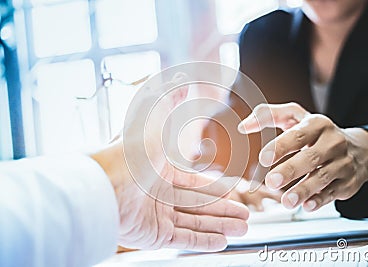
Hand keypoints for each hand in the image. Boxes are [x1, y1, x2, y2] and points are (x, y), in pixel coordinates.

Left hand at [92, 74, 248, 251]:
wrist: (103, 186)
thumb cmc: (128, 154)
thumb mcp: (153, 124)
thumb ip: (169, 105)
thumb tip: (182, 82)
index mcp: (161, 173)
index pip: (193, 182)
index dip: (214, 186)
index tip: (232, 189)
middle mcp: (159, 195)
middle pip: (200, 205)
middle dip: (225, 210)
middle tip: (247, 214)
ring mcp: (157, 217)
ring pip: (196, 223)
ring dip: (221, 225)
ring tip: (245, 228)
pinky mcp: (153, 236)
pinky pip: (184, 239)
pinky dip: (204, 242)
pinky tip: (223, 242)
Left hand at [238, 102, 367, 211]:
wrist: (360, 149)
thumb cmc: (317, 132)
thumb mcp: (295, 116)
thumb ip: (268, 116)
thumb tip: (243, 126)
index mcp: (317, 124)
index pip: (298, 135)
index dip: (280, 147)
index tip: (263, 158)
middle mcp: (333, 142)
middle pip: (311, 157)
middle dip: (290, 170)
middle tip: (271, 181)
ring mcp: (343, 163)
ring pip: (323, 177)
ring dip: (303, 190)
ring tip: (286, 201)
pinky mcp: (347, 183)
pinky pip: (333, 193)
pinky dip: (320, 200)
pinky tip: (306, 206)